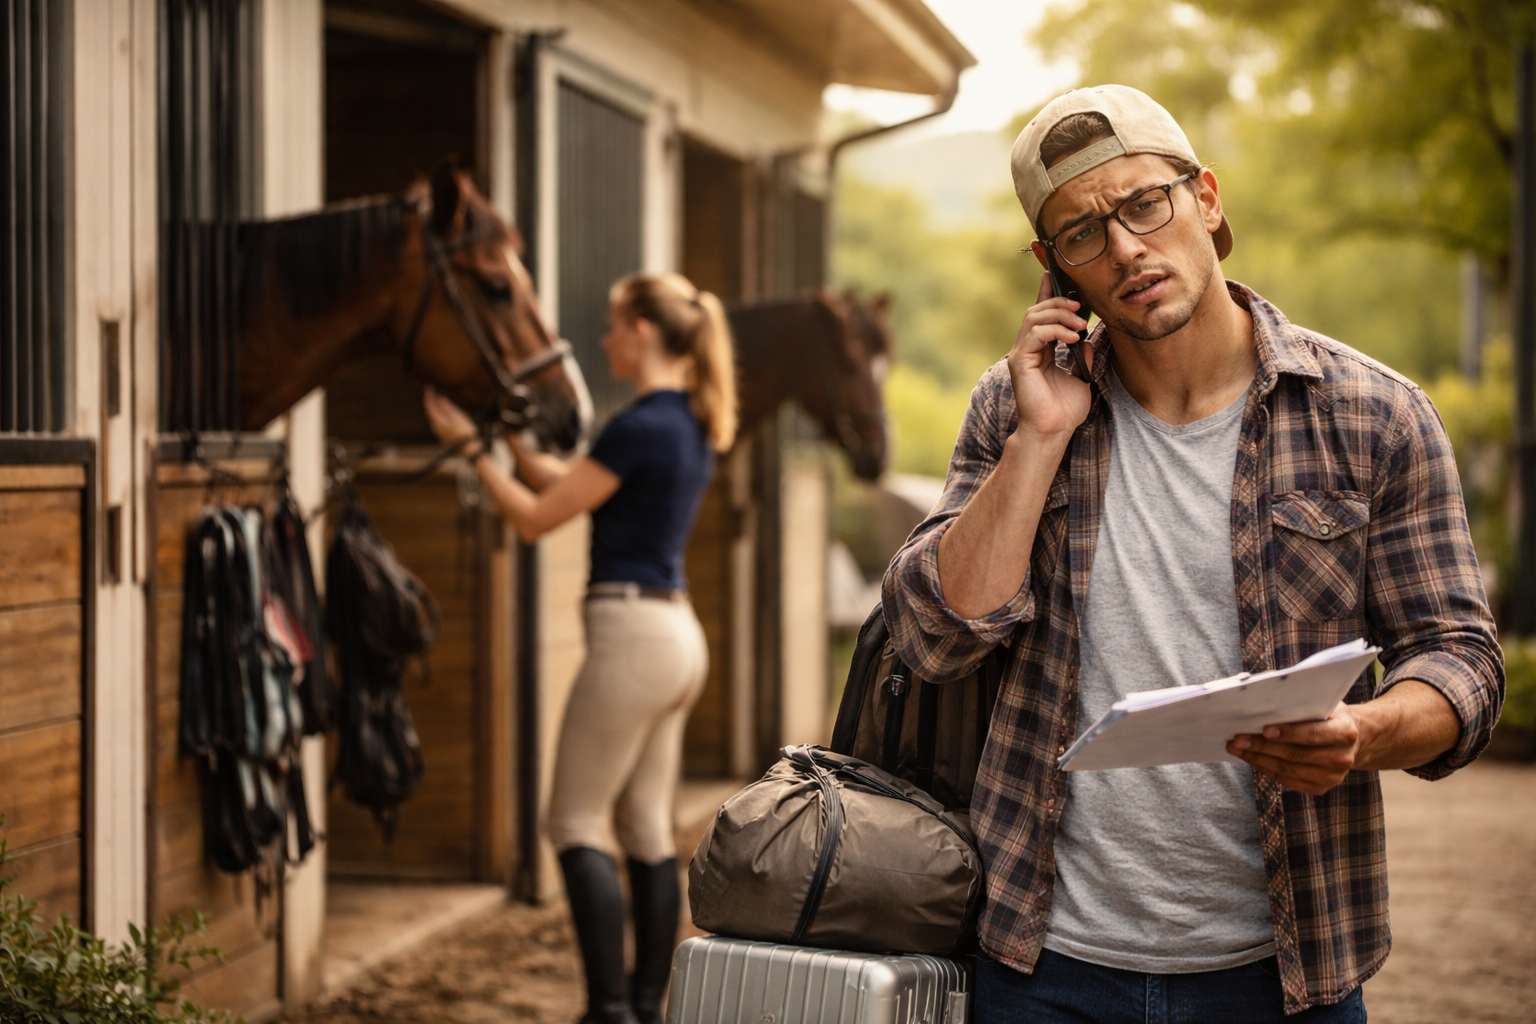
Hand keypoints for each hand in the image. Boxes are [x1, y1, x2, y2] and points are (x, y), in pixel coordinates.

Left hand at [423, 387, 476, 447]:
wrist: (470, 449)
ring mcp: (439, 432)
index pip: (429, 406)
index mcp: (437, 422)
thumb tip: (439, 398)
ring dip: (435, 406)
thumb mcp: (457, 416)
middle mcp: (436, 427)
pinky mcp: (444, 435)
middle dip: (431, 400)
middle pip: (430, 411)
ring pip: (434, 416)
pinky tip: (442, 411)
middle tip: (432, 391)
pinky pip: (438, 421)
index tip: (429, 387)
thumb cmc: (465, 432)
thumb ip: (447, 407)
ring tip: (436, 398)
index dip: (428, 396)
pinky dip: (439, 413)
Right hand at [1008, 273, 1095, 442]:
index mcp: (1039, 352)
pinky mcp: (1019, 362)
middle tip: (1080, 307)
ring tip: (1080, 324)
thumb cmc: (1064, 411)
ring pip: (1034, 318)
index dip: (1046, 295)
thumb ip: (1083, 357)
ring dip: (1060, 316)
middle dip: (1059, 303)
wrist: (1054, 431)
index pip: (1041, 317)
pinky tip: (1072, 338)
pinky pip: (1035, 334)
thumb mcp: (1081, 378)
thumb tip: (1089, 338)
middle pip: (1037, 311)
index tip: (1053, 277)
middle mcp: (1026, 350)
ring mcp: (1020, 355)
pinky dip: (1055, 331)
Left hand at [1227, 706, 1362, 795]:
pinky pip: (1287, 781)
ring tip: (1237, 748)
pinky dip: (1266, 769)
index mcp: (1345, 732)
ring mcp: (1332, 777)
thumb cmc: (1328, 715)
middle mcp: (1342, 758)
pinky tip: (1251, 758)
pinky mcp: (1320, 788)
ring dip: (1258, 759)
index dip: (1288, 733)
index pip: (1313, 735)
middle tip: (1238, 739)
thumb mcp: (1323, 702)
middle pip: (1295, 754)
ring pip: (1288, 770)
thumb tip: (1265, 696)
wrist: (1351, 738)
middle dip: (1262, 746)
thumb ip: (1301, 701)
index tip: (1264, 730)